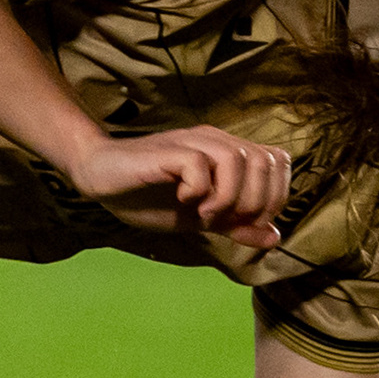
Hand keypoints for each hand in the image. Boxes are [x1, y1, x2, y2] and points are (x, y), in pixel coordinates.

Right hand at [63, 124, 287, 246]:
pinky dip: (200, 190)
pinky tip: (184, 201)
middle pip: (264, 161)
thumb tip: (274, 236)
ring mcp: (191, 143)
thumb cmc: (148, 196)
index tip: (246, 221)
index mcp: (227, 152)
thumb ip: (236, 225)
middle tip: (225, 220)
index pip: (278, 161)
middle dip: (254, 201)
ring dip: (228, 197)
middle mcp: (214, 141)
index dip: (274, 196)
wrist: (100, 179)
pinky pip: (200, 164)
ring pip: (238, 158)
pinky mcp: (168, 151)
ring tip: (204, 214)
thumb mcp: (200, 219)